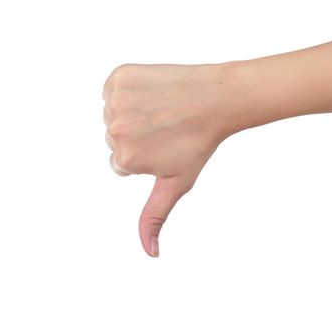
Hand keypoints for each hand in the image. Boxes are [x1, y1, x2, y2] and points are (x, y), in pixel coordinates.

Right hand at [103, 63, 233, 256]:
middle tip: (166, 126)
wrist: (217, 100)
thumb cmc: (198, 144)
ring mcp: (116, 102)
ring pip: (114, 113)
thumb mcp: (176, 184)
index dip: (144, 155)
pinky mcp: (119, 77)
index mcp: (124, 159)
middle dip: (136, 134)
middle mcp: (115, 131)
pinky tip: (154, 92)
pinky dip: (129, 88)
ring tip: (162, 109)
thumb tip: (151, 253)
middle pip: (114, 138)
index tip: (165, 145)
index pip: (121, 162)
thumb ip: (154, 217)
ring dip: (133, 111)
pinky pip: (114, 88)